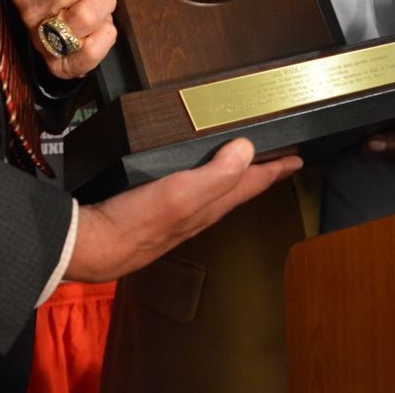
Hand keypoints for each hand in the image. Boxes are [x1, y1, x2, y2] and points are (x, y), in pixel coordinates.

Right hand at [64, 138, 301, 281]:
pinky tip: (196, 172)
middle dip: (260, 172)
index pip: (251, 183)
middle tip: (278, 158)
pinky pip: (193, 190)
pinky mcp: (159, 210)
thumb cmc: (138, 222)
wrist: (96, 246)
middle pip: (238, 188)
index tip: (298, 158)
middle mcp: (200, 211)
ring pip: (217, 191)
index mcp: (211, 205)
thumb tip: (247, 149)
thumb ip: (216, 174)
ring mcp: (180, 213)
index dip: (276, 168)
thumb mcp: (182, 193)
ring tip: (245, 161)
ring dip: (234, 175)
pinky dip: (204, 177)